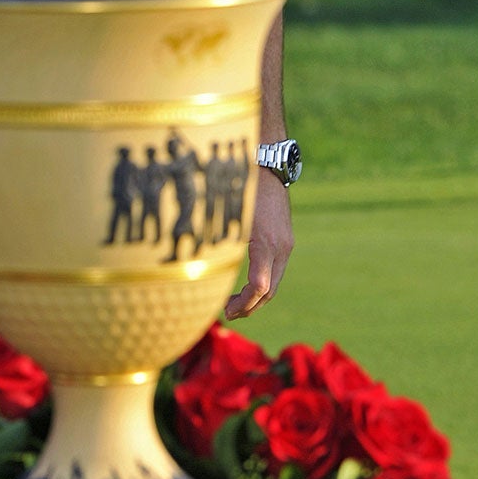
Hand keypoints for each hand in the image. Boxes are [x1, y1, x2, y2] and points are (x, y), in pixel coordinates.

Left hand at [224, 169, 292, 319]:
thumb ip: (214, 238)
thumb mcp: (225, 214)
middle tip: (227, 313)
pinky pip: (275, 269)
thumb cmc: (239, 186)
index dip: (243, 303)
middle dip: (249, 306)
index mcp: (264, 243)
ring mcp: (285, 244)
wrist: (267, 165)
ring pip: (274, 281)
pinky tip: (244, 284)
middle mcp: (280, 247)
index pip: (259, 286)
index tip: (226, 311)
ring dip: (256, 297)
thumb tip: (192, 264)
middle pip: (269, 290)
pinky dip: (261, 282)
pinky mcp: (285, 240)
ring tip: (233, 304)